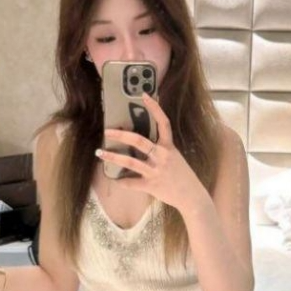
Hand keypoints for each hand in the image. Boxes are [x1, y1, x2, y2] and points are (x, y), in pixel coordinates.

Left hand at [96, 93, 206, 215]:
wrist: (191, 196)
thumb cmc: (181, 175)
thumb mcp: (174, 157)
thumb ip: (160, 149)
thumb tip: (143, 143)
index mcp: (169, 146)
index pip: (163, 122)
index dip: (154, 108)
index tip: (144, 95)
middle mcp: (162, 156)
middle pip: (139, 141)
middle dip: (121, 135)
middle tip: (107, 131)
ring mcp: (156, 171)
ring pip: (130, 162)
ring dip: (113, 157)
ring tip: (100, 153)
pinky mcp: (151, 185)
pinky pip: (132, 183)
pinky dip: (122, 182)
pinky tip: (115, 180)